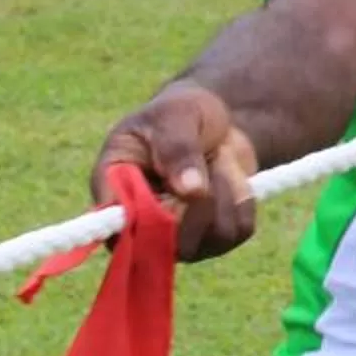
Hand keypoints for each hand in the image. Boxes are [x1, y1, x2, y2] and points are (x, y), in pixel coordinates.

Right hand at [93, 84, 262, 262]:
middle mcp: (140, 221)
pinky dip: (243, 199)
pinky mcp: (212, 236)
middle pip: (170, 242)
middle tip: (211, 158)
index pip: (114, 225)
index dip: (144, 222)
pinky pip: (238, 231)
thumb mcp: (175, 116)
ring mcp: (177, 235)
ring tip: (216, 160)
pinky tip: (230, 176)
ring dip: (225, 193)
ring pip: (211, 238)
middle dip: (200, 201)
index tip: (175, 196)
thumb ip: (177, 149)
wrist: (215, 121)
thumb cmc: (179, 113)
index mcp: (112, 187)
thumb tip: (190, 192)